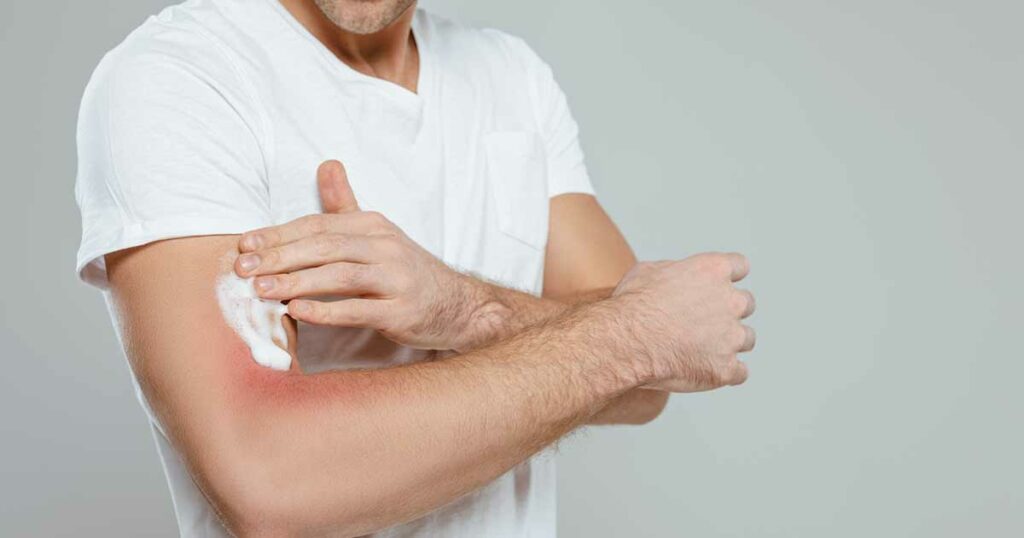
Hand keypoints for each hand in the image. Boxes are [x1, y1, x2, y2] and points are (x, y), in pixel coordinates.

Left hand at [234, 160, 488, 350]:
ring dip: (296, 282)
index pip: (318, 225)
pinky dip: (327, 311)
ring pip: (338, 276)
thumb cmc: (408, 272)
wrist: (461, 305)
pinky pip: (359, 309)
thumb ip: (346, 204)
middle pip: (324, 247)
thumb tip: (326, 164)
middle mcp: (386, 247)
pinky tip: (298, 313)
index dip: (279, 234)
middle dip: (280, 257)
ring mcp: (396, 279)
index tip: (244, 247)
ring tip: (261, 291)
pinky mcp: (402, 312)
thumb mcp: (379, 233)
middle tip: (243, 270)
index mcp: (374, 225)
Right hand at [610, 254, 755, 391]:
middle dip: (728, 312)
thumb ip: (673, 272)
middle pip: (746, 304)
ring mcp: (731, 336)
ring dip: (729, 343)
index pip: (739, 266)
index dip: (729, 277)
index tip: (718, 287)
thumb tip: (675, 277)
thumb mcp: (647, 271)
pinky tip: (705, 371)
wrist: (626, 342)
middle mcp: (730, 301)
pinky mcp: (726, 368)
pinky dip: (725, 372)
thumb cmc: (632, 307)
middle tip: (703, 323)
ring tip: (701, 350)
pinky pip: (739, 372)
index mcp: (712, 271)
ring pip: (747, 339)